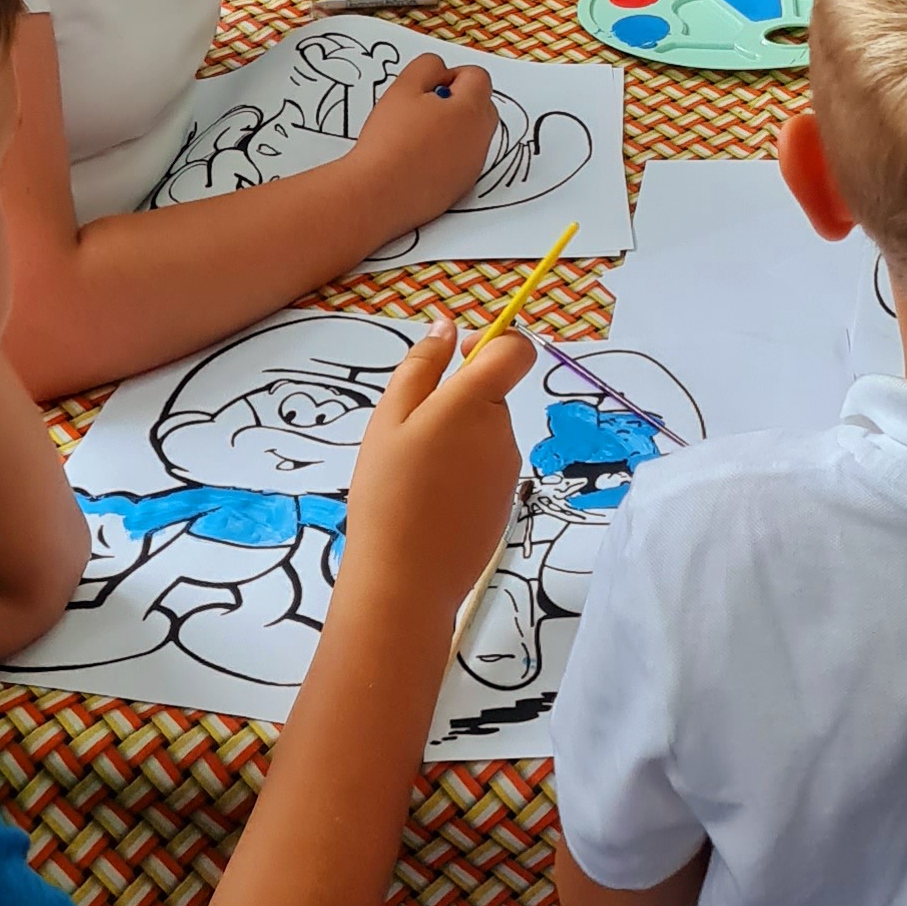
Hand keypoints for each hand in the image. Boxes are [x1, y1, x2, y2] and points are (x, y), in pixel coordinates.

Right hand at [338, 310, 527, 624]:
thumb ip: (422, 365)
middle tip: (408, 439)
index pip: (517, 349)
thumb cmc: (389, 492)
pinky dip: (460, 477)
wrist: (406, 581)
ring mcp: (508, 472)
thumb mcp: (390, 419)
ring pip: (483, 436)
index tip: (457, 358)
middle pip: (489, 397)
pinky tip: (429, 505)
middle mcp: (503, 432)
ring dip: (454, 444)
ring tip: (413, 477)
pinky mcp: (504, 505)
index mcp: (477, 403)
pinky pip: (483, 472)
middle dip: (454, 405)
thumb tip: (448, 324)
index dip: (494, 342)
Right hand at [347, 52, 497, 241]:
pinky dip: (446, 155)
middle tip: (421, 110)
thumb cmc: (391, 139)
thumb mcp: (404, 87)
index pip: (478, 76)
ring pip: (471, 134)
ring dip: (452, 128)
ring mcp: (473, 166)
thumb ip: (427, 66)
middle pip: (480, 105)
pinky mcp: (461, 188)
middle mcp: (481, 138)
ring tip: (416, 136)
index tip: (426, 90)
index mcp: (473, 109)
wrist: (379, 193)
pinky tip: (417, 161)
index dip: (450, 76)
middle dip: (456, 101)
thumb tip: (440, 70)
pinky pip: (461, 161)